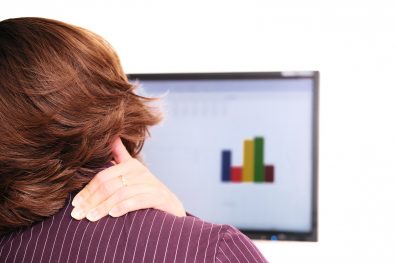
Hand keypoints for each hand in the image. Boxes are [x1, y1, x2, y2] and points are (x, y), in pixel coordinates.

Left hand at [71, 137, 185, 220]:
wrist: (172, 206)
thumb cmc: (146, 191)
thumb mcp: (132, 173)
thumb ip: (120, 156)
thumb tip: (110, 137)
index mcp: (130, 166)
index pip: (103, 177)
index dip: (87, 190)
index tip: (75, 204)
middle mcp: (140, 172)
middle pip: (109, 185)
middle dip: (91, 200)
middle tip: (78, 214)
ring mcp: (150, 184)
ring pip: (120, 194)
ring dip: (103, 207)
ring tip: (90, 218)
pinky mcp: (159, 197)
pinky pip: (137, 201)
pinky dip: (123, 207)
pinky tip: (112, 215)